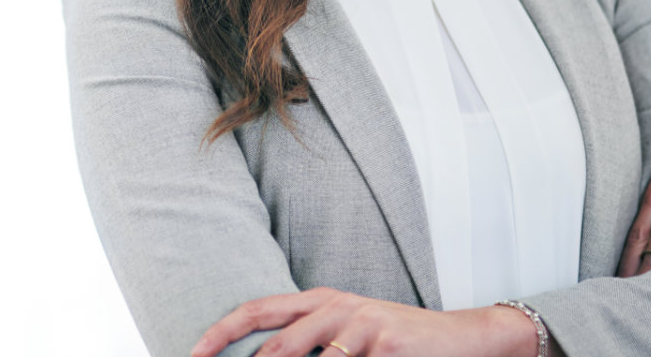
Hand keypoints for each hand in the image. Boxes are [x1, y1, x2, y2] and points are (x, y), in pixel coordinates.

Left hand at [190, 287, 540, 356]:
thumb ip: (308, 339)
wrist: (457, 337)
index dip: (221, 332)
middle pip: (278, 349)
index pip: (258, 310)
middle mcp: (337, 307)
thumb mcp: (348, 328)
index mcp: (321, 300)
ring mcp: (363, 326)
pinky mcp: (385, 347)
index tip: (193, 353)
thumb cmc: (392, 338)